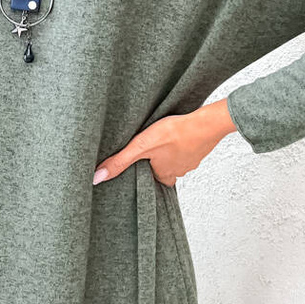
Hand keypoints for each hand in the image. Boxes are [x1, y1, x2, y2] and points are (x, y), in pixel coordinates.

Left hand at [92, 98, 237, 187]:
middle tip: (150, 152)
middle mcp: (179, 171)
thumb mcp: (141, 147)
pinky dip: (184, 144)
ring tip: (163, 141)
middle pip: (165, 171)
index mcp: (164, 174)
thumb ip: (120, 161)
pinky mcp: (201, 148)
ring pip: (177, 160)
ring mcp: (192, 160)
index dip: (146, 174)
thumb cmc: (175, 133)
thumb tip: (97, 178)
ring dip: (170, 152)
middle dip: (158, 162)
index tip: (141, 167)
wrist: (207, 123)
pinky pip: (189, 149)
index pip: (153, 181)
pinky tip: (179, 135)